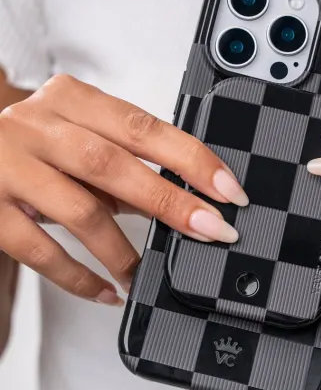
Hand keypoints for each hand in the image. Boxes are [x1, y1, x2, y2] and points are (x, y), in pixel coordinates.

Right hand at [0, 75, 247, 305]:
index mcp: (72, 100)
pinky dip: (79, 277)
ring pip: (80, 211)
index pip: (144, 127)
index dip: (193, 160)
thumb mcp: (81, 141)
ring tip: (147, 273)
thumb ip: (125, 165)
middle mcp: (38, 125)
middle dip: (172, 203)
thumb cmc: (35, 145)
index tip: (229, 190)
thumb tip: (187, 200)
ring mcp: (7, 166)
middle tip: (214, 230)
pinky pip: (40, 251)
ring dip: (124, 250)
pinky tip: (106, 289)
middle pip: (115, 166)